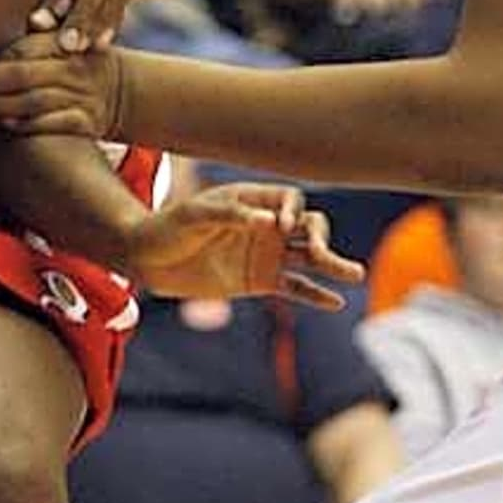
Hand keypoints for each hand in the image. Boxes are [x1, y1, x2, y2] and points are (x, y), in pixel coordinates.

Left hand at [0, 31, 121, 137]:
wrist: (121, 90)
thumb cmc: (75, 60)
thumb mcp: (64, 38)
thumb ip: (36, 33)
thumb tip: (7, 18)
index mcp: (63, 42)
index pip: (20, 50)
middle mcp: (73, 67)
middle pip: (20, 75)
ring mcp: (81, 95)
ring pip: (32, 101)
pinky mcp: (87, 122)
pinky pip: (54, 124)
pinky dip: (28, 125)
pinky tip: (2, 125)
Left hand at [127, 182, 361, 305]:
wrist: (147, 258)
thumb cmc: (168, 227)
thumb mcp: (194, 215)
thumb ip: (231, 216)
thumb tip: (268, 221)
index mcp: (253, 201)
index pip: (290, 201)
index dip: (292, 212)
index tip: (280, 227)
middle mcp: (266, 226)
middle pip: (308, 226)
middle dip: (320, 238)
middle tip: (322, 254)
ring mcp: (266, 254)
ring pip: (309, 258)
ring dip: (331, 265)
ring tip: (354, 274)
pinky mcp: (260, 281)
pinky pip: (294, 287)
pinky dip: (314, 294)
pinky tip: (335, 302)